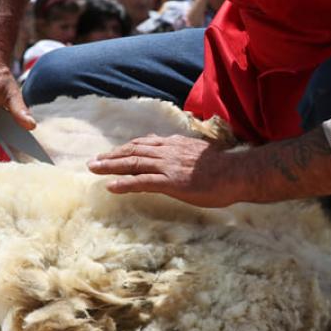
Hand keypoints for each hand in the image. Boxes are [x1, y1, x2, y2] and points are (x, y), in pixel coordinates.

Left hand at [87, 134, 239, 206]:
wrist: (236, 172)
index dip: (126, 148)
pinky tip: (110, 186)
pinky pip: (141, 182)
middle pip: (133, 150)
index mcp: (175, 144)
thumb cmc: (225, 165)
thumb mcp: (201, 152)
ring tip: (94, 169)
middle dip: (111, 156)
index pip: (145, 143)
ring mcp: (167, 166)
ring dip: (110, 166)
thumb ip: (185, 150)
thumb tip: (177, 149)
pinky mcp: (170, 182)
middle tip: (94, 161)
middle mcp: (167, 151)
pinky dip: (124, 183)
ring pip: (132, 163)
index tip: (113, 152)